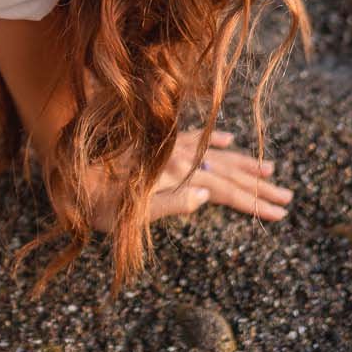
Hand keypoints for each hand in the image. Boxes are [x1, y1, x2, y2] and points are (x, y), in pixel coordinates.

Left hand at [79, 127, 293, 232]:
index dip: (253, 203)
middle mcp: (177, 158)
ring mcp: (169, 146)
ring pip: (216, 154)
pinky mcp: (157, 140)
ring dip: (245, 164)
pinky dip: (217, 140)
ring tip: (272, 171)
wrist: (63, 153)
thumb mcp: (125, 211)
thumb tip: (207, 195)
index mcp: (175, 176)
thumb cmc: (89, 192)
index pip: (224, 191)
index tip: (280, 214)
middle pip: (227, 172)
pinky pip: (195, 137)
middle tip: (288, 199)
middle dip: (258, 187)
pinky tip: (231, 141)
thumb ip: (169, 203)